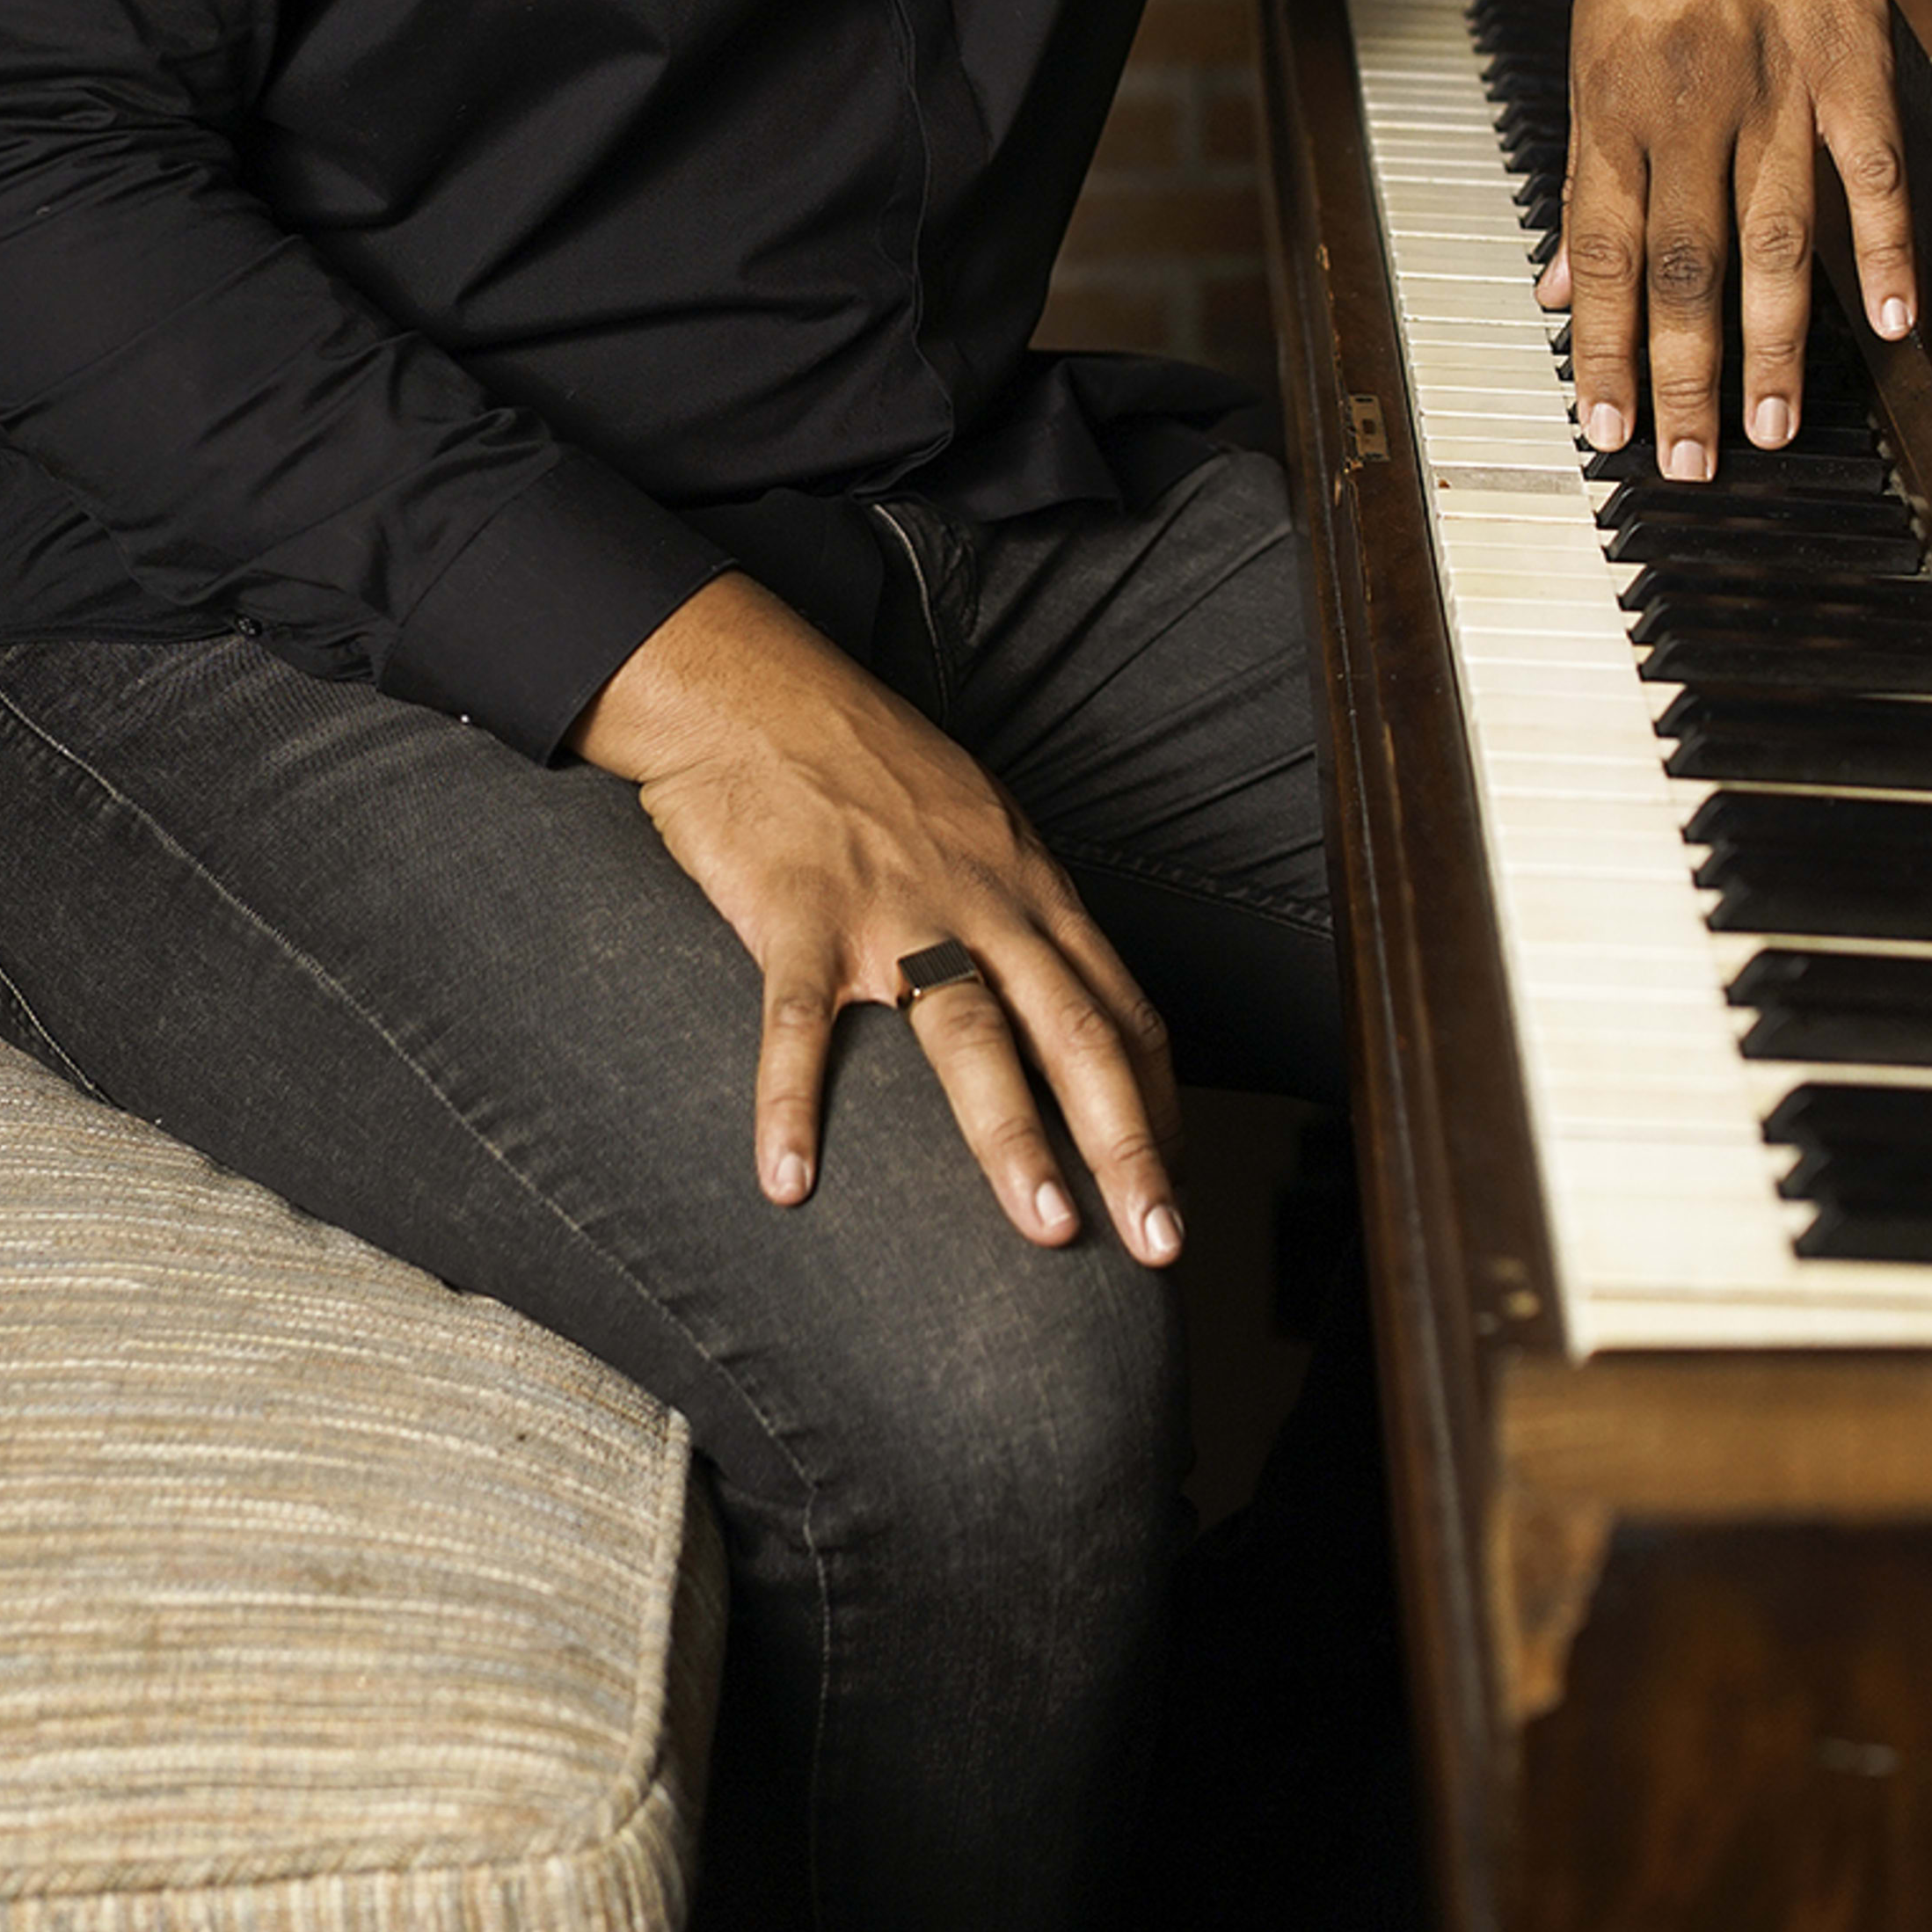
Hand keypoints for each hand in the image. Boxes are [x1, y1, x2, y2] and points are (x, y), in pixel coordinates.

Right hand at [572, 576, 1182, 1258]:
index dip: (1156, 1105)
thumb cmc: (867, 763)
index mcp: (1030, 889)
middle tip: (1160, 1242)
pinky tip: (788, 1182)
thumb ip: (1017, 911)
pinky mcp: (799, 914)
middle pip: (1075, 1034)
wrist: (757, 688)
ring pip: (970, 1034)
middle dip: (1127, 1146)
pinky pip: (796, 1024)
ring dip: (1013, 1139)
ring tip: (1046, 1228)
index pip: (1121, 1010)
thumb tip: (1058, 995)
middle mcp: (981, 904)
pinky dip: (789, 1106)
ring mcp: (891, 911)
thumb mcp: (978, 824)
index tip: (1175, 1186)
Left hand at [1536, 0, 1917, 477]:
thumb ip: (1587, 167)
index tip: (1604, 428)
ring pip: (1773, 235)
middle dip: (1682, 374)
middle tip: (1687, 466)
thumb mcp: (1591, 33)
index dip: (1604, 347)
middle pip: (1685, 262)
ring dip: (1772, 343)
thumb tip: (1562, 284)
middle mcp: (1687, 96)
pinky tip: (1890, 321)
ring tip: (1770, 430)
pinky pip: (1870, 165)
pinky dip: (1882, 245)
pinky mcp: (1852, 49)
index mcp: (1611, 97)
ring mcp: (1775, 75)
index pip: (1603, 251)